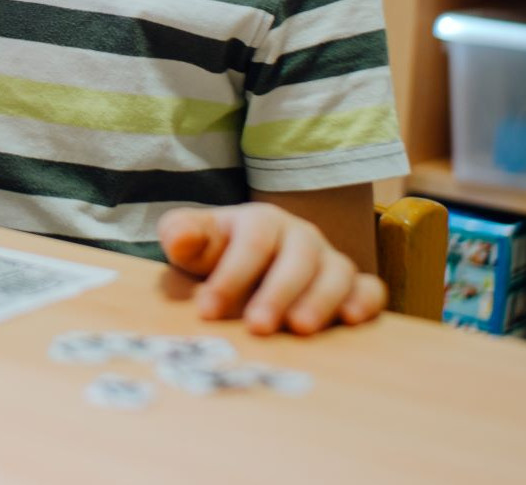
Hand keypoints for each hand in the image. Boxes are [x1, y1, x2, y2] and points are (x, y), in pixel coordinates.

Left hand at [158, 202, 387, 335]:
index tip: (207, 310)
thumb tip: (180, 239)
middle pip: (296, 258)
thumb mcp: (192, 241)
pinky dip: (365, 301)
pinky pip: (369, 287)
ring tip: (299, 329)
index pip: (252, 242)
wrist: (242, 261)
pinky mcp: (351, 284)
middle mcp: (300, 235)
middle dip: (276, 293)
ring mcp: (328, 258)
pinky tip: (350, 321)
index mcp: (260, 220)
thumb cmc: (216, 252)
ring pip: (335, 272)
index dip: (231, 275)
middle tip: (257, 327)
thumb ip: (181, 234)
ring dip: (320, 300)